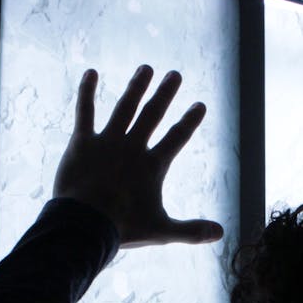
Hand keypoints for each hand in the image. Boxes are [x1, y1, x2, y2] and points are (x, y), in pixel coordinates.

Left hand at [52, 65, 223, 248]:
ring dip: (136, 87)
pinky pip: (85, 111)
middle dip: (165, 94)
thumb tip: (220, 233)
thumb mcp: (162, 231)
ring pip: (124, 108)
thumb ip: (191, 231)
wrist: (87, 223)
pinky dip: (87, 92)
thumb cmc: (124, 228)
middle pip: (152, 115)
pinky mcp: (82, 142)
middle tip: (175, 74)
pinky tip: (91, 73)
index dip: (189, 121)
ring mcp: (107, 142)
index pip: (177, 138)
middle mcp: (132, 147)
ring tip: (146, 69)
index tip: (200, 105)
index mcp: (152, 166)